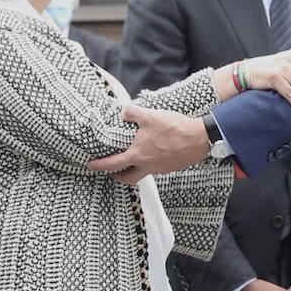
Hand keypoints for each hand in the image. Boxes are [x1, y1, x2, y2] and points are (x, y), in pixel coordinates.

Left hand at [87, 104, 208, 184]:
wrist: (199, 138)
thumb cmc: (174, 129)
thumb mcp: (151, 116)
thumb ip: (134, 113)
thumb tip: (124, 112)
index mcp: (138, 155)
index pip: (113, 164)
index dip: (100, 165)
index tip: (91, 165)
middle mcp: (148, 166)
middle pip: (128, 178)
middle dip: (118, 177)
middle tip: (114, 173)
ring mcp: (161, 168)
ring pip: (144, 173)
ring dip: (136, 169)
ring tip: (136, 159)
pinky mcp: (172, 167)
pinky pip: (157, 168)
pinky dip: (152, 164)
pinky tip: (156, 153)